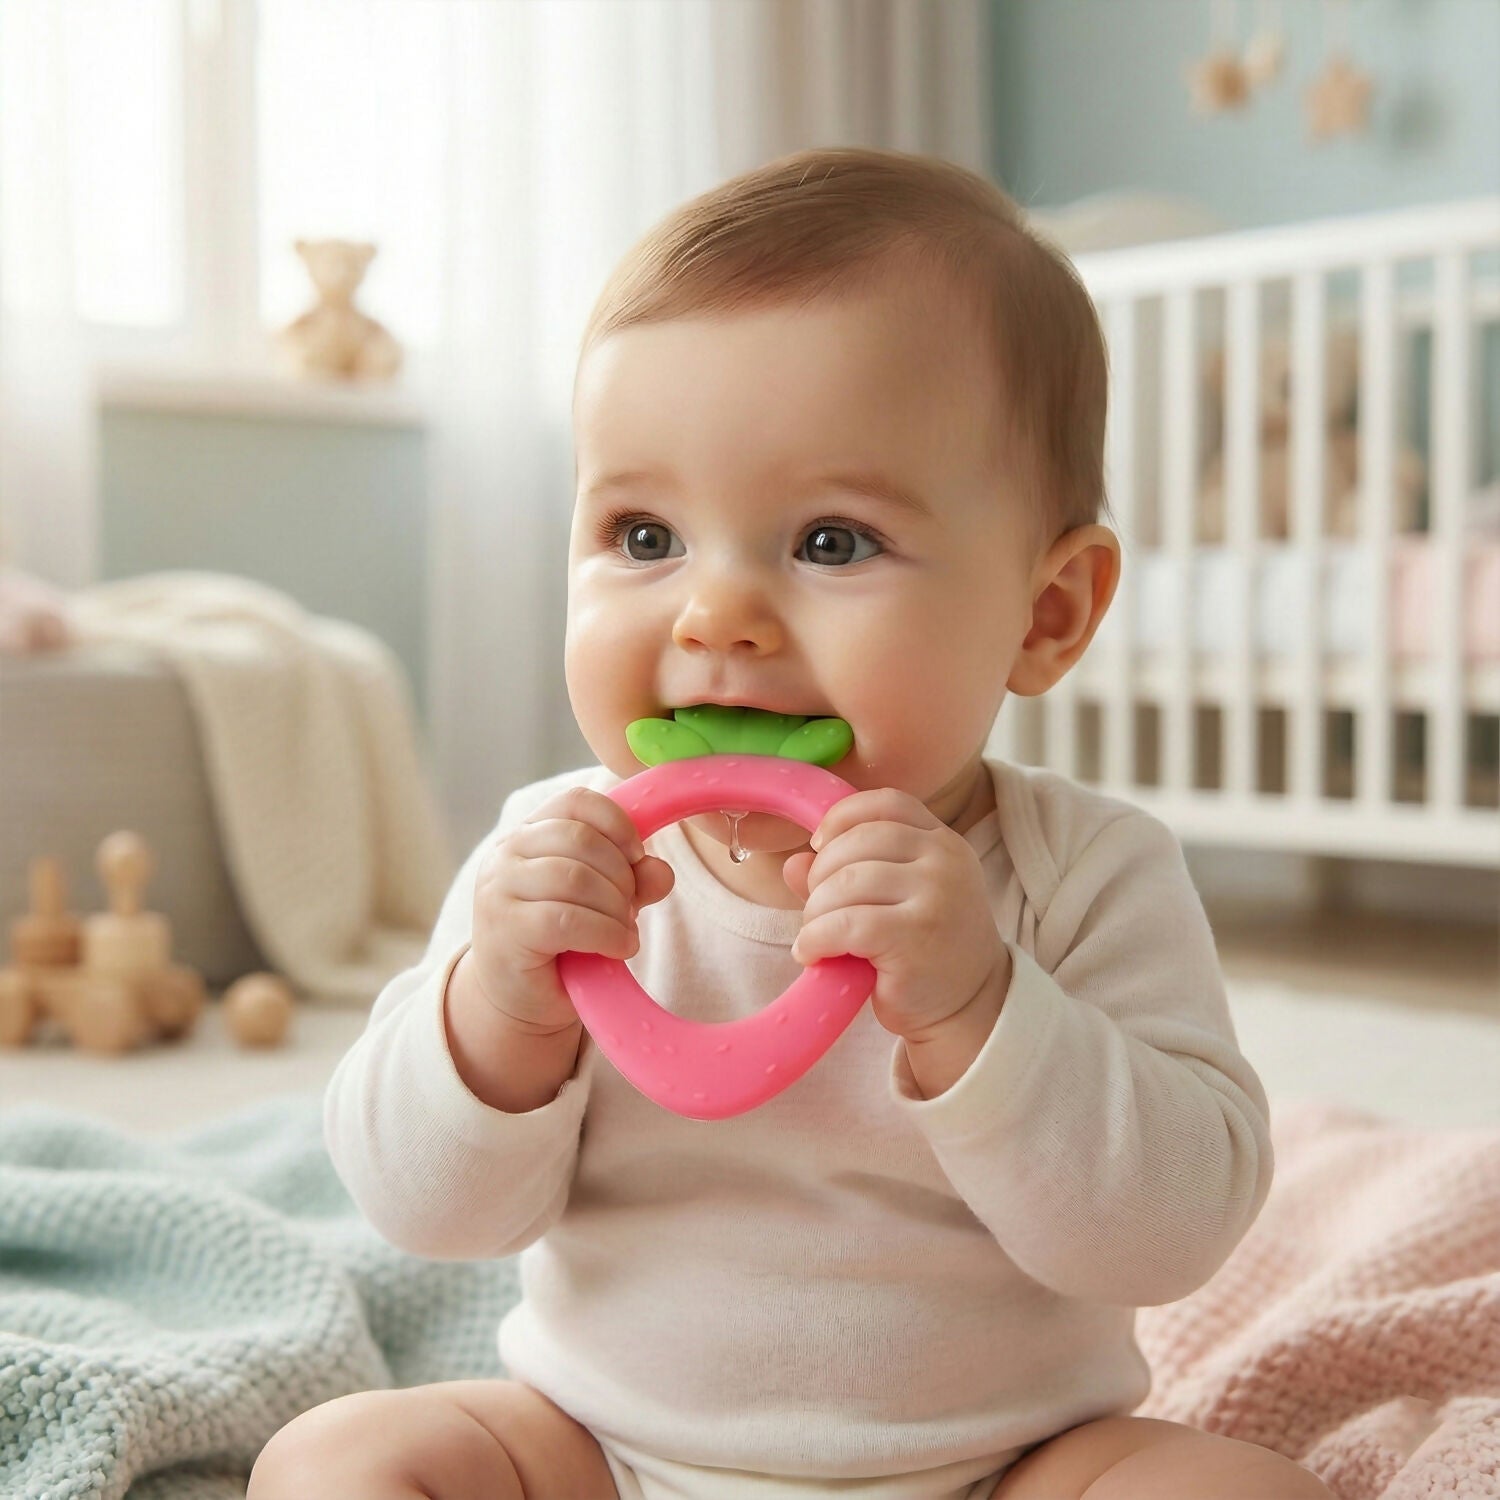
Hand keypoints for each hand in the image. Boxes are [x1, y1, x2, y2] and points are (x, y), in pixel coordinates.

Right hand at [471, 786, 674, 1032]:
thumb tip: (662, 872)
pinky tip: (619, 947)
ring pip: (575, 877)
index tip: (637, 855)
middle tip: (630, 908)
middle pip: (580, 839)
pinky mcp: (505, 928)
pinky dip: (605, 933)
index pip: (576, 801)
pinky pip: (567, 919)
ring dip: (615, 908)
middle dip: (620, 875)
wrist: (519, 998)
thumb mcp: (605, 902)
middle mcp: (506, 852)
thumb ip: (634, 881)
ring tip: (625, 932)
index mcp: (529, 832)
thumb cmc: (561, 942)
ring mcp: (500, 888)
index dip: (617, 822)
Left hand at [782, 788, 1009, 1041]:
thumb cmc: (925, 951)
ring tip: (816, 936)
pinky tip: (811, 953)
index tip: (818, 846)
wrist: (969, 1007)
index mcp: (943, 842)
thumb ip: (847, 875)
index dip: (842, 817)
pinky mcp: (916, 936)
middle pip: (858, 842)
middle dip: (821, 875)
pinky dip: (816, 937)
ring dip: (815, 911)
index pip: (887, 804)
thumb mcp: (894, 901)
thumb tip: (793, 863)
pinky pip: (846, 924)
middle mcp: (945, 860)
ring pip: (847, 882)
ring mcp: (936, 895)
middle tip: (817, 910)